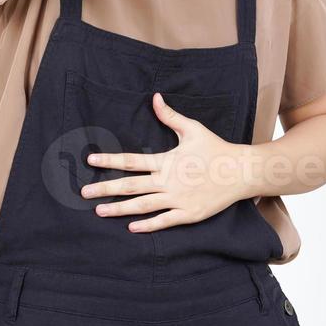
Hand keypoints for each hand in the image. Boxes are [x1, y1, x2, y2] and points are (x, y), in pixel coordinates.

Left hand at [80, 92, 251, 232]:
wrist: (240, 172)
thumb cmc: (215, 148)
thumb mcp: (192, 129)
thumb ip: (170, 116)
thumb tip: (155, 97)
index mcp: (166, 160)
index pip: (131, 160)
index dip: (110, 160)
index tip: (91, 160)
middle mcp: (168, 181)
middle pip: (130, 186)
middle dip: (105, 189)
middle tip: (85, 193)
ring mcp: (178, 200)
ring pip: (142, 206)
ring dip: (119, 210)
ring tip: (99, 211)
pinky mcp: (188, 214)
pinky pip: (164, 221)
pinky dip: (147, 226)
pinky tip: (131, 228)